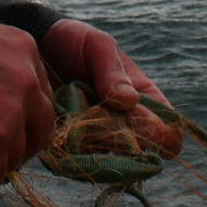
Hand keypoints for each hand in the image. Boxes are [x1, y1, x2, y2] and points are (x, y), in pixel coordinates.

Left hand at [40, 19, 182, 156]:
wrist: (37, 47)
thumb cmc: (74, 42)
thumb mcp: (97, 47)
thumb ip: (113, 72)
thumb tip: (128, 101)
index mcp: (145, 101)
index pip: (169, 134)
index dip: (158, 134)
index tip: (134, 117)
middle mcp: (126, 126)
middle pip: (140, 155)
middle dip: (120, 139)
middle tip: (95, 112)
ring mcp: (99, 140)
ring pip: (109, 164)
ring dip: (93, 144)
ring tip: (74, 112)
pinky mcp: (71, 148)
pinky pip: (78, 163)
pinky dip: (70, 149)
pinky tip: (59, 124)